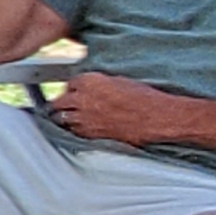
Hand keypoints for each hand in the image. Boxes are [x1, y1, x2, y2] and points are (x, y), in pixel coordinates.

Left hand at [35, 66, 180, 146]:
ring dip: (64, 117)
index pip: (69, 83)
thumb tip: (89, 88)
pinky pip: (73, 131)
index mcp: (89, 81)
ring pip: (61, 119)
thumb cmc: (143, 97)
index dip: (73, 88)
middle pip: (58, 102)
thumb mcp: (119, 81)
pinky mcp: (91, 133)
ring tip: (69, 117)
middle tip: (65, 105)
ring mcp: (84, 117)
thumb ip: (98, 84)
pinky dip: (74, 129)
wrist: (156, 117)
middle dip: (62, 103)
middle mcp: (81, 98)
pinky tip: (80, 127)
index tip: (74, 91)